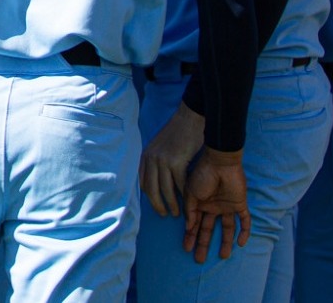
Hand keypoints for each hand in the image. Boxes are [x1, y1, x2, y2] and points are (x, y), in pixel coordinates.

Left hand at [139, 101, 205, 217]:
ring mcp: (163, 161)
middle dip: (157, 205)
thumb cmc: (178, 133)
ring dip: (172, 204)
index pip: (143, 182)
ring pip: (166, 190)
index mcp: (146, 156)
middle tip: (164, 214)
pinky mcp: (176, 162)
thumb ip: (156, 160)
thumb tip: (157, 177)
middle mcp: (151, 159)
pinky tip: (189, 202)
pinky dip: (185, 195)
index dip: (148, 196)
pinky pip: (180, 184)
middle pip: (151, 190)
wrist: (190, 118)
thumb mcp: (160, 146)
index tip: (155, 205)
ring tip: (177, 213)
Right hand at [183, 148, 250, 261]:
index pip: (194, 224)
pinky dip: (244, 232)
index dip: (190, 236)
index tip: (186, 248)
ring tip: (223, 256)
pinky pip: (244, 221)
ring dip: (225, 242)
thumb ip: (190, 211)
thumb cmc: (202, 174)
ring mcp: (227, 206)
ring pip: (227, 229)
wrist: (220, 162)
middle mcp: (213, 207)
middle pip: (209, 230)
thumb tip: (188, 227)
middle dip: (204, 244)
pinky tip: (241, 243)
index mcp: (200, 204)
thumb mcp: (190, 193)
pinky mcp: (240, 204)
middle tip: (200, 260)